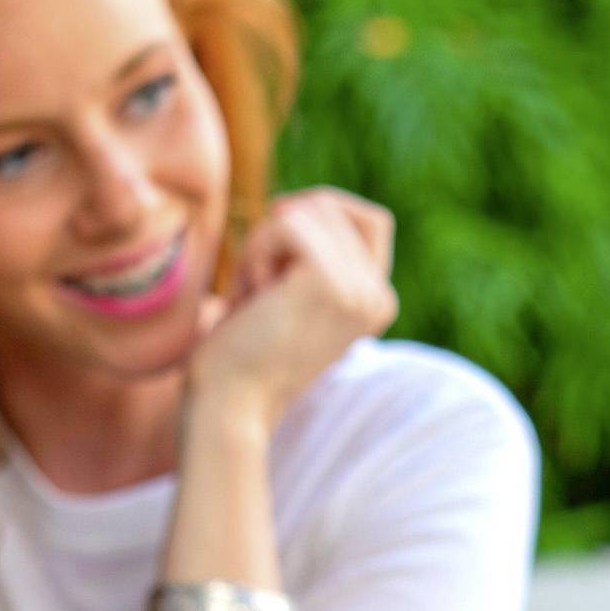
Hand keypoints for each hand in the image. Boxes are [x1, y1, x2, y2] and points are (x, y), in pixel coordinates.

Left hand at [186, 187, 397, 426]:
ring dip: (262, 245)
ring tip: (254, 297)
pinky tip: (251, 298)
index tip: (277, 243)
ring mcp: (359, 291)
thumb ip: (310, 259)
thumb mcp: (290, 299)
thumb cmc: (242, 356)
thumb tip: (292, 203)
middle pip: (332, 206)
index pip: (371, 219)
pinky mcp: (329, 283)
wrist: (230, 407)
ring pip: (306, 210)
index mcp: (377, 303)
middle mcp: (379, 297)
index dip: (320, 213)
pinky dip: (254, 251)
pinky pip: (285, 224)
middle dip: (279, 233)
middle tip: (258, 289)